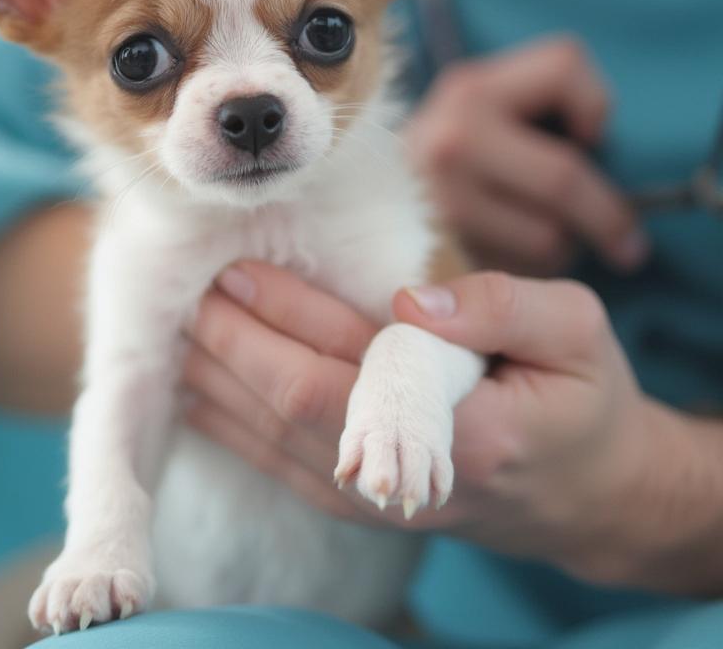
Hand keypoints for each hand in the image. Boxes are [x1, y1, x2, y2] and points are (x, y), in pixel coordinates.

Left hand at [186, 261, 722, 593]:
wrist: (588, 493)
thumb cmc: (583, 399)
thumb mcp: (578, 332)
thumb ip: (501, 306)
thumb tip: (409, 298)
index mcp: (462, 428)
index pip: (340, 371)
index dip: (280, 320)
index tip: (235, 269)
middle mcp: (406, 475)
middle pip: (287, 406)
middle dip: (230, 344)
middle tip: (192, 287)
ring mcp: (377, 498)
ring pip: (270, 441)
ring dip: (218, 381)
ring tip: (183, 324)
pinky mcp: (359, 502)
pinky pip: (277, 465)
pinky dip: (231, 424)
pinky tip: (198, 387)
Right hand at [405, 37, 648, 275]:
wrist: (371, 221)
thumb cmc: (458, 178)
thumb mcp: (490, 127)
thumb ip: (539, 126)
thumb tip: (610, 159)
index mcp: (469, 87)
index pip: (565, 64)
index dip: (594, 103)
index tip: (593, 140)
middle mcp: (448, 133)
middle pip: (564, 175)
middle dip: (605, 214)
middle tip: (626, 242)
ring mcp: (436, 194)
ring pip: (546, 233)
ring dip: (560, 248)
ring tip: (544, 246)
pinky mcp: (433, 248)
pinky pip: (514, 270)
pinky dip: (526, 272)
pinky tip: (510, 262)